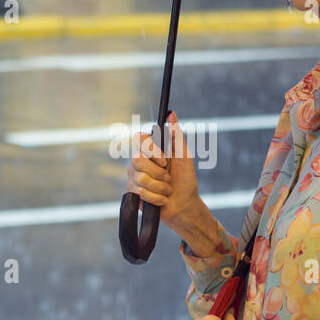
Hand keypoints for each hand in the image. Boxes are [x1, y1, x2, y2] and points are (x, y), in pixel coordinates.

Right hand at [126, 112, 199, 227]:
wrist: (184, 205)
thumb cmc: (186, 179)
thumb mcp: (185, 156)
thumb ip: (177, 135)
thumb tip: (172, 114)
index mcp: (151, 150)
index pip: (139, 138)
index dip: (151, 150)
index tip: (165, 160)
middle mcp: (139, 161)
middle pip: (136, 160)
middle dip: (158, 173)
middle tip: (168, 178)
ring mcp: (134, 177)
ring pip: (139, 178)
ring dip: (159, 187)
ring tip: (167, 190)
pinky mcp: (133, 192)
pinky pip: (139, 192)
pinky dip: (155, 197)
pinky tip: (161, 199)